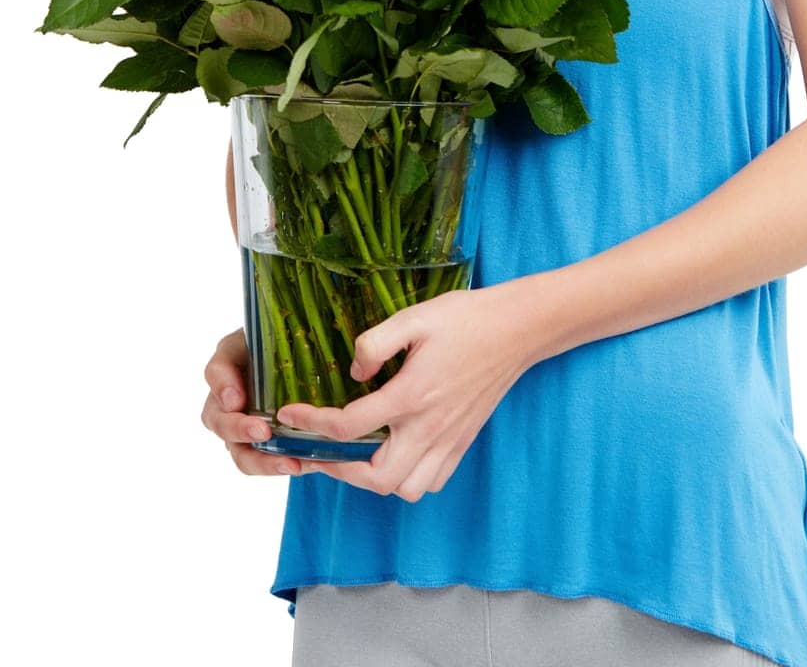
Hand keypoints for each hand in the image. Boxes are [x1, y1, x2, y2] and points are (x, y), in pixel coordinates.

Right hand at [200, 327, 303, 477]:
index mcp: (231, 363)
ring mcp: (242, 426)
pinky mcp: (262, 445)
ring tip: (290, 463)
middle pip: (218, 420)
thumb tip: (278, 357)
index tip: (237, 399)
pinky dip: (281, 465)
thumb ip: (274, 333)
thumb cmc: (289, 342)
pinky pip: (263, 462)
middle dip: (238, 428)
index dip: (223, 386)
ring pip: (239, 451)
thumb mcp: (279, 333)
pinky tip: (305, 463)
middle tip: (263, 430)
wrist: (308, 360)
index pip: (216, 371)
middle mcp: (228, 399)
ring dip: (262, 460)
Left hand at [272, 282, 534, 501]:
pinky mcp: (463, 442)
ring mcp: (448, 439)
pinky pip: (432, 481)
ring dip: (375, 479)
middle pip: (376, 477)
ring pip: (406, 489)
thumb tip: (353, 373)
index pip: (349, 425)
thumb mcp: (413, 317)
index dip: (311, 422)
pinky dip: (408, 479)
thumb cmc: (464, 319)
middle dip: (340, 469)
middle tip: (321, 449)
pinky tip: (396, 453)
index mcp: (411, 395)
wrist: (516, 329)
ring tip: (358, 455)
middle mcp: (429, 427)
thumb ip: (375, 344)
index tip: (290, 414)